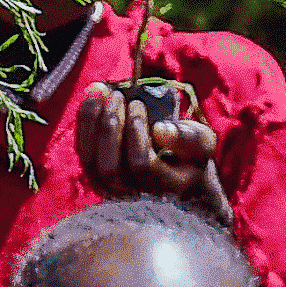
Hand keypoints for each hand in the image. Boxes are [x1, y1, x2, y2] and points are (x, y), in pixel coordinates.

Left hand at [76, 81, 221, 208]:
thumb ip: (188, 137)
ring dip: (91, 122)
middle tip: (118, 96)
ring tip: (101, 91)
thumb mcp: (202, 145)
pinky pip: (83, 153)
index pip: (142, 165)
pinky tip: (93, 98)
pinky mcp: (97, 179)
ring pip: (91, 162)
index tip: (138, 104)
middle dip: (110, 126)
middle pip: (110, 168)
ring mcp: (113, 191)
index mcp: (166, 187)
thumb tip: (159, 129)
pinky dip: (84, 123)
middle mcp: (135, 195)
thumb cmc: (189, 157)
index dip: (135, 133)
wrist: (177, 179)